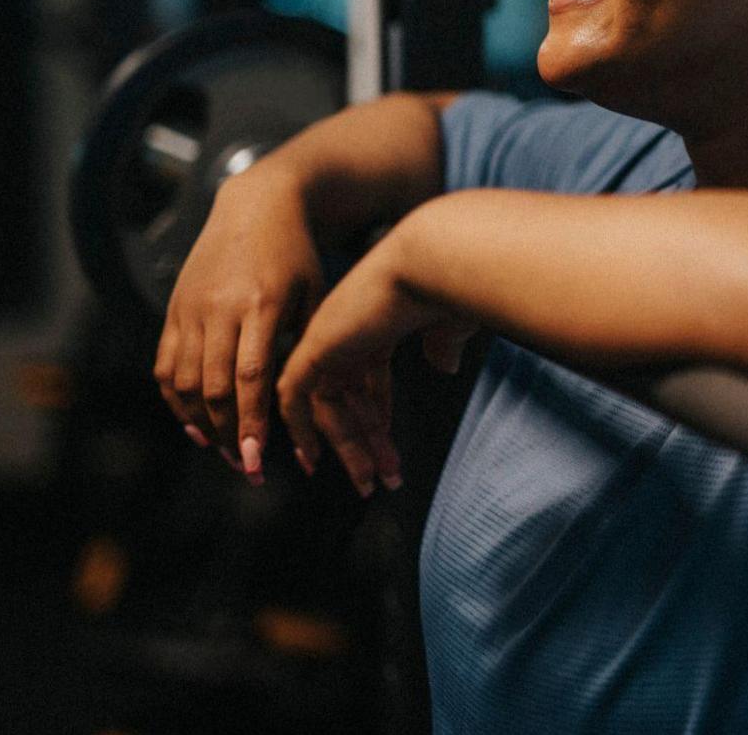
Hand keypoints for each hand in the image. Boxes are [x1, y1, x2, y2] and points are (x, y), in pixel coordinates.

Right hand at [154, 168, 323, 481]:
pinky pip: (164, 365)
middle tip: (245, 467)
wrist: (256, 205)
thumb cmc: (297, 255)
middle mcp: (219, 308)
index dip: (251, 422)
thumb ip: (307, 345)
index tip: (257, 460)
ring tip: (224, 450)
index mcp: (261, 304)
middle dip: (228, 434)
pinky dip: (174, 401)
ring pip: (182, 381)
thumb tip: (306, 404)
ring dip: (200, 423)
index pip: (249, 377)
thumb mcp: (315, 294)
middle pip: (212, 386)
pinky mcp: (174, 308)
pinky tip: (194, 424)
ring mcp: (191, 308)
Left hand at [275, 238, 478, 496]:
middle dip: (362, 442)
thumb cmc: (452, 286)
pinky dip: (301, 429)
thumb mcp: (450, 322)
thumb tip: (444, 365)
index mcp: (379, 319)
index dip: (375, 412)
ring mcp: (329, 336)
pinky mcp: (315, 347)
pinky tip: (313, 460)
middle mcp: (348, 328)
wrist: (432, 262)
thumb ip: (443, 343)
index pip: (369, 375)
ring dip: (346, 448)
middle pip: (346, 396)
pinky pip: (295, 398)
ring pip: (325, 405)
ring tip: (368, 484)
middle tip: (374, 480)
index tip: (383, 444)